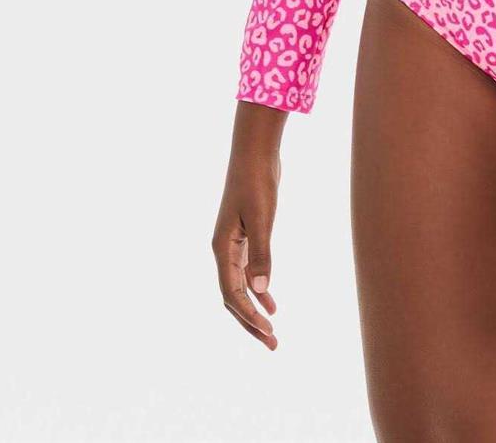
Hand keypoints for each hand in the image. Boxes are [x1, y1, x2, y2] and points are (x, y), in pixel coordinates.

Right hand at [212, 103, 284, 349]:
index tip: (269, 331)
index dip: (248, 316)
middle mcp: (223, 250)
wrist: (255, 152)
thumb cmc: (257, 181)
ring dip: (254, 309)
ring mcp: (232, 244)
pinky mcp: (244, 236)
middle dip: (250, 322)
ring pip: (239, 286)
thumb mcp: (262, 216)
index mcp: (222, 248)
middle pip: (233, 297)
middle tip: (273, 344)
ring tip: (272, 332)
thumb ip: (261, 252)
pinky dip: (258, 288)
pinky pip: (247, 272)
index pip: (232, 293)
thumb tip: (260, 289)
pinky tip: (271, 300)